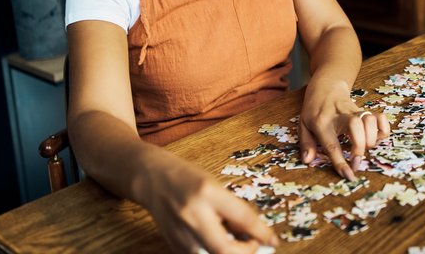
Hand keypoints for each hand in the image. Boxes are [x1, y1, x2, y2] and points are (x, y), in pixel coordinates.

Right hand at [143, 155, 277, 253]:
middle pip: (224, 250)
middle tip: (253, 245)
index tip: (273, 241)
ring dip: (229, 253)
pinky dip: (213, 253)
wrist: (151, 178)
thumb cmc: (186, 177)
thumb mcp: (214, 185)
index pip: (242, 218)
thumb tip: (253, 233)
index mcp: (207, 192)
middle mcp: (193, 214)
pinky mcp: (173, 244)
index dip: (261, 233)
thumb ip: (232, 209)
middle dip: (245, 252)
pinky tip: (217, 242)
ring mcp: (180, 232)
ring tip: (234, 241)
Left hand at [299, 79, 389, 180]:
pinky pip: (380, 117)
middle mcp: (340, 116)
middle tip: (357, 161)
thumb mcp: (303, 125)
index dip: (341, 162)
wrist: (326, 87)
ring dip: (372, 138)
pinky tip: (376, 138)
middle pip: (356, 126)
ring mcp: (355, 111)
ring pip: (369, 120)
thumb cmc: (313, 110)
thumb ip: (306, 143)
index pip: (332, 145)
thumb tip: (307, 160)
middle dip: (360, 146)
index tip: (349, 175)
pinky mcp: (365, 109)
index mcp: (322, 123)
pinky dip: (383, 129)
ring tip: (365, 147)